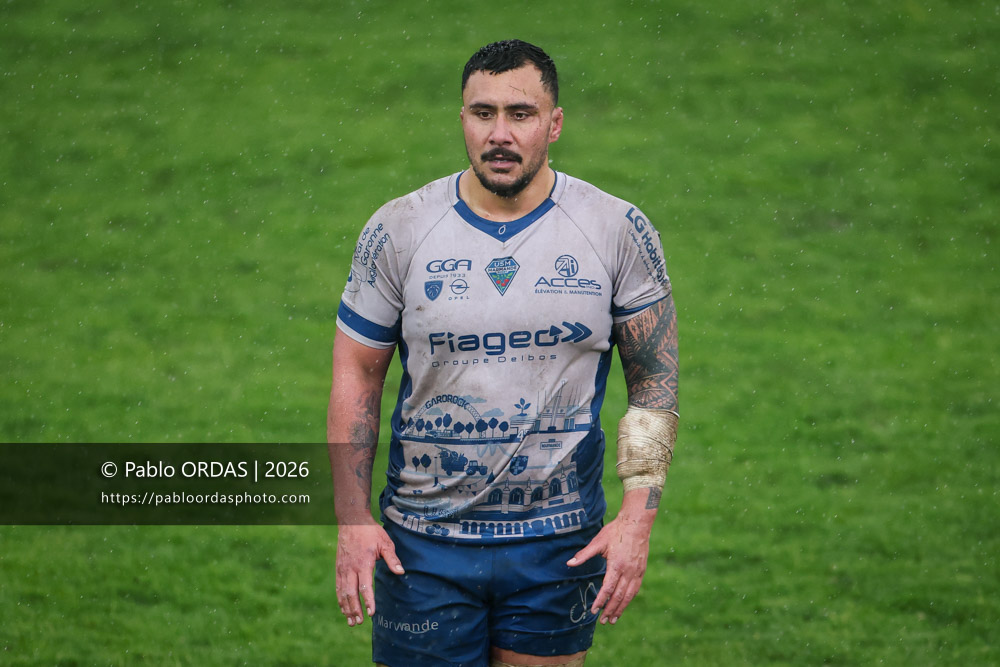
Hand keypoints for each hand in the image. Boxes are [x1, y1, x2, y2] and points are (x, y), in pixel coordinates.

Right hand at [335, 522, 404, 626]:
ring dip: (346, 608)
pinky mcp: (338, 568)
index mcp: (363, 562)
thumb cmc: (370, 532)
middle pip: (351, 593)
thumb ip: (392, 559)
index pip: (365, 586)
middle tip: (359, 622)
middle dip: (355, 609)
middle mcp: (350, 568)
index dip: (368, 601)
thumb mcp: (385, 542)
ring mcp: (342, 568)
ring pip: (342, 592)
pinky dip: (340, 599)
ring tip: (351, 622)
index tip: (371, 613)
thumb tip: (401, 572)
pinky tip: (344, 609)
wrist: (351, 521)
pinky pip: (338, 587)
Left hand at [567, 491, 655, 624]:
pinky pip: (635, 589)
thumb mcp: (598, 541)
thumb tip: (569, 563)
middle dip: (610, 610)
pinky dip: (629, 599)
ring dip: (621, 609)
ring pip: (629, 595)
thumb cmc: (616, 531)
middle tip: (603, 621)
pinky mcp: (641, 570)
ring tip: (614, 619)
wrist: (637, 523)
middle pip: (619, 596)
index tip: (594, 610)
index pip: (608, 589)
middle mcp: (628, 571)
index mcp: (616, 565)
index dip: (601, 601)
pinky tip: (624, 604)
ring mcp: (636, 572)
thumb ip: (584, 555)